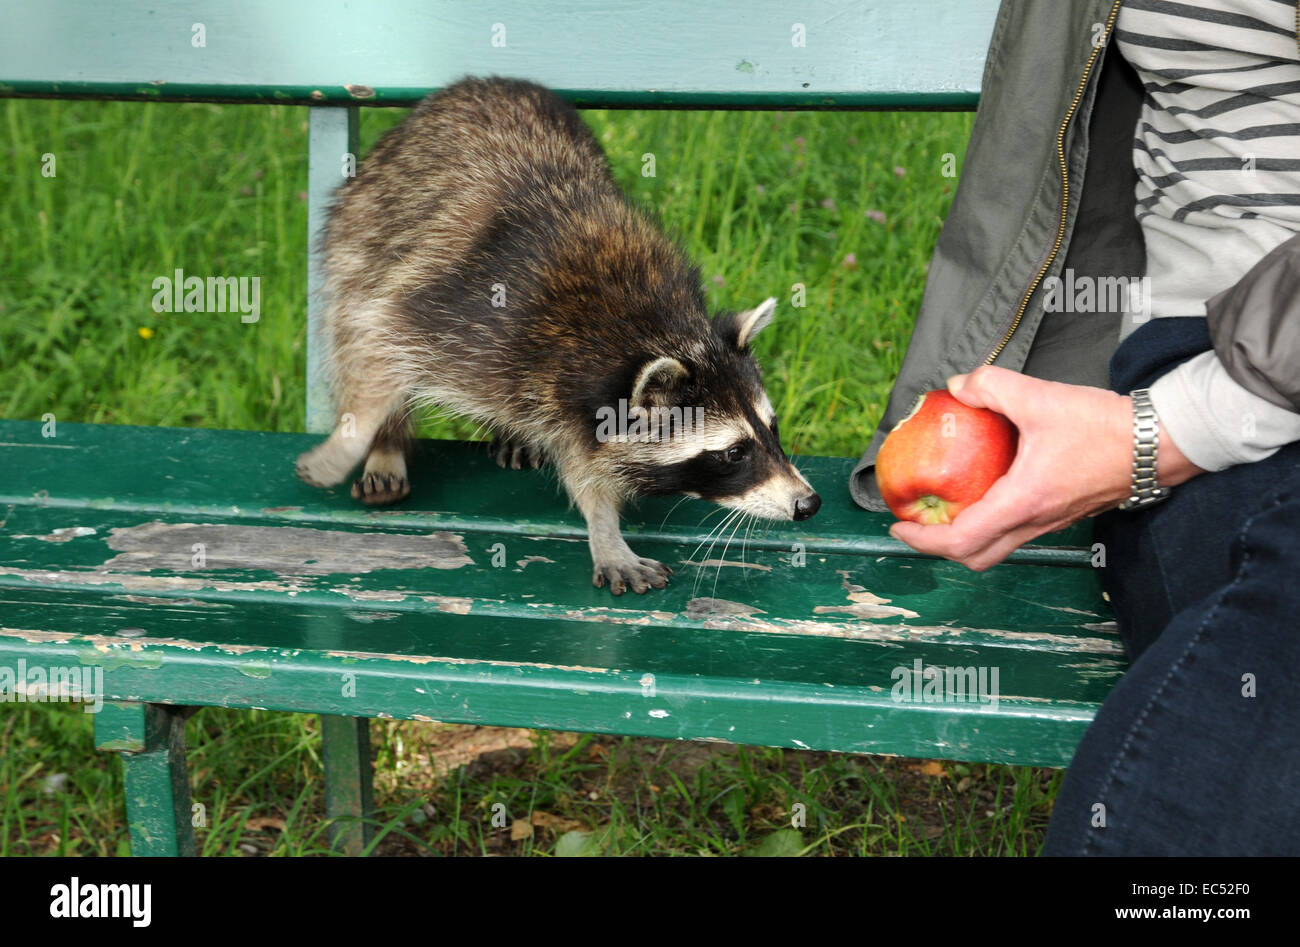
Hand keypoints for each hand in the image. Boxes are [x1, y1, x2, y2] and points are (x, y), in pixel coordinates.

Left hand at [887, 366, 1204, 569]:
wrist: (1160, 444)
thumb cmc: (1105, 427)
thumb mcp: (1041, 397)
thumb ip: (993, 386)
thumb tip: (958, 386)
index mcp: (1023, 501)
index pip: (962, 541)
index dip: (923, 539)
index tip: (898, 525)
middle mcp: (1035, 521)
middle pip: (976, 558)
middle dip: (937, 547)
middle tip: (914, 524)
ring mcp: (1051, 522)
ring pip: (998, 549)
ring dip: (963, 538)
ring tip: (942, 512)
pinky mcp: (1062, 514)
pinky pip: (1015, 532)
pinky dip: (988, 524)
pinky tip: (980, 493)